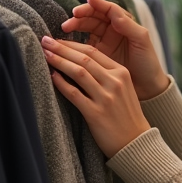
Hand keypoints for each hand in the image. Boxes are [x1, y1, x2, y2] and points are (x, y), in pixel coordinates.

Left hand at [42, 35, 151, 158]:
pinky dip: (61, 84)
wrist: (136, 142)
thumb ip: (106, 74)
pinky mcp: (96, 113)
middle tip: (45, 41)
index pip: (93, 51)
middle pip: (84, 58)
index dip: (72, 44)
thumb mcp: (122, 89)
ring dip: (59, 61)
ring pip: (78, 72)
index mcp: (121, 72)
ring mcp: (106, 98)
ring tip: (45, 54)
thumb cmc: (126, 115)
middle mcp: (114, 82)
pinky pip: (74, 94)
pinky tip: (52, 77)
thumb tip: (80, 61)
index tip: (57, 40)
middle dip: (61, 48)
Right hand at [61, 0, 170, 100]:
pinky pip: (82, 44)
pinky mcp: (96, 54)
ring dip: (75, 26)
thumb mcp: (141, 42)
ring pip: (86, 27)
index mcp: (124, 22)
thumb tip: (113, 12)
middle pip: (93, 16)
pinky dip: (73, 41)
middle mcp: (112, 29)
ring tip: (65, 29)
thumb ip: (128, 25)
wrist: (147, 88)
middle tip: (71, 19)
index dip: (97, 4)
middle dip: (81, 16)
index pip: (108, 9)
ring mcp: (103, 41)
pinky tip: (66, 41)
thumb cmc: (148, 63)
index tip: (88, 0)